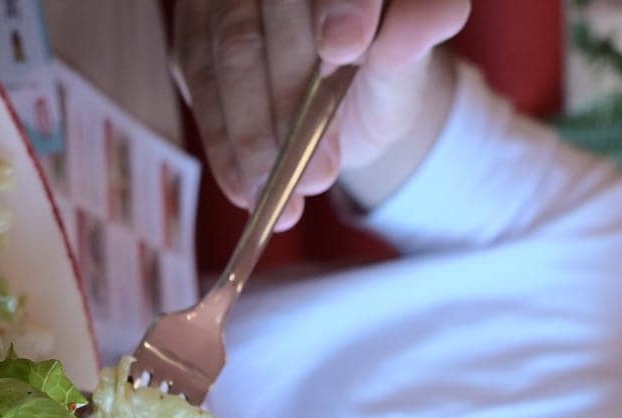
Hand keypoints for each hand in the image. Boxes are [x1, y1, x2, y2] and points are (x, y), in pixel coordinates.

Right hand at [171, 0, 470, 227]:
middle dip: (291, 97)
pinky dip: (223, 142)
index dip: (340, 3)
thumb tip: (427, 20)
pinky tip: (246, 187)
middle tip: (318, 169)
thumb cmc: (382, 69)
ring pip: (228, 52)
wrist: (347, 98)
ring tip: (280, 194)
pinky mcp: (194, 30)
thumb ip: (418, 38)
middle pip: (268, 14)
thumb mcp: (410, 65)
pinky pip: (198, 82)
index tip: (345, 48)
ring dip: (252, 134)